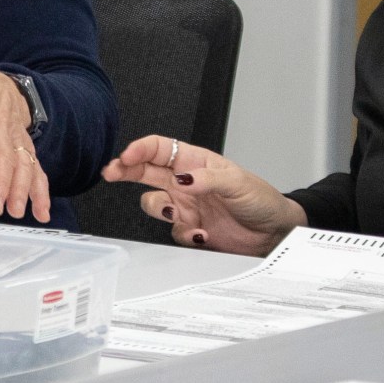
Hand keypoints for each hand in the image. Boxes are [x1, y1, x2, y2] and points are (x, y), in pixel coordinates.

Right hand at [101, 134, 302, 254]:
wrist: (273, 232)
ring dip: (160, 209)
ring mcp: (185, 206)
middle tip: (111, 172)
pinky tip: (202, 234)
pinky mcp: (190, 229)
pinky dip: (184, 234)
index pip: (160, 148)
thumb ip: (207, 179)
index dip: (140, 149)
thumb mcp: (237, 183)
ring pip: (154, 204)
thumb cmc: (260, 199)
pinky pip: (173, 231)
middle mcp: (186, 182)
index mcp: (195, 161)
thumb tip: (182, 178)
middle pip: (145, 171)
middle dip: (125, 170)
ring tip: (176, 213)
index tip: (127, 156)